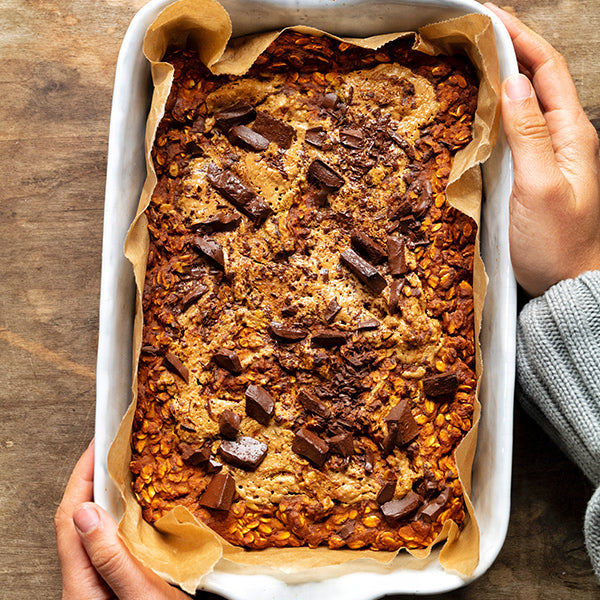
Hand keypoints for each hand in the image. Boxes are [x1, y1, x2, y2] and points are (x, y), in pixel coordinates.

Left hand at [55, 440, 189, 598]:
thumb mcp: (138, 596)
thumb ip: (110, 559)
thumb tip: (86, 512)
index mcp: (80, 582)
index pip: (69, 516)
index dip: (80, 476)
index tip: (96, 446)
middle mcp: (84, 580)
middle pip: (78, 517)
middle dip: (92, 478)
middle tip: (113, 450)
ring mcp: (99, 581)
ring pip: (94, 527)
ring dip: (107, 494)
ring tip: (126, 469)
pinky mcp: (116, 582)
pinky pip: (112, 539)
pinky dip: (122, 514)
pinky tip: (140, 508)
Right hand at [485, 3, 599, 296]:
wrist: (565, 284)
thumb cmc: (555, 244)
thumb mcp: (539, 188)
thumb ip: (528, 134)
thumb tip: (512, 83)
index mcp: (572, 134)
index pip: (546, 70)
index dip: (520, 37)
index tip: (489, 15)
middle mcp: (564, 138)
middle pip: (538, 77)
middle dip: (510, 45)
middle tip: (474, 29)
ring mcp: (549, 155)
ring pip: (526, 100)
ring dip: (503, 72)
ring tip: (475, 55)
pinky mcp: (533, 171)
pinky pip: (517, 127)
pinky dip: (499, 106)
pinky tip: (482, 104)